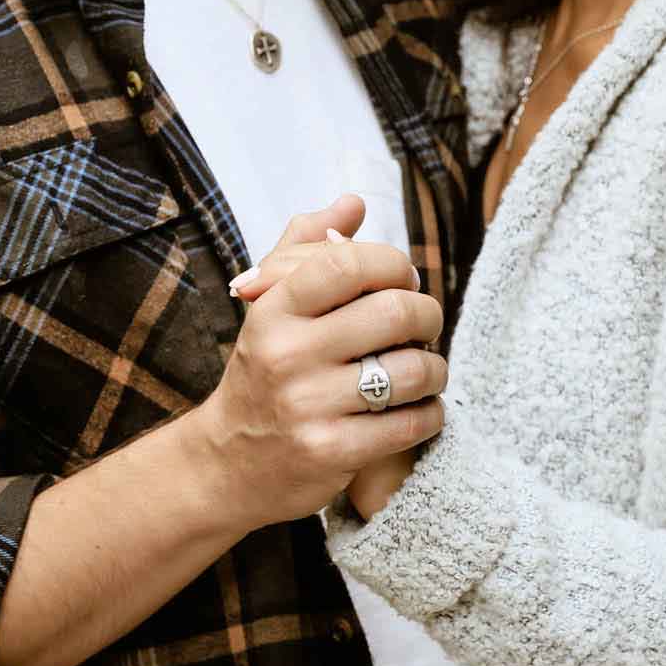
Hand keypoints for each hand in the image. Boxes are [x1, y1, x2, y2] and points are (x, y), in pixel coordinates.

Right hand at [199, 203, 446, 532]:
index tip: (403, 278)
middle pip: (395, 312)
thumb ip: (306, 246)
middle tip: (425, 324)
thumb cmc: (264, 369)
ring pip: (413, 370)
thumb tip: (352, 203)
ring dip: (435, 368)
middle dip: (428, 314)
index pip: (349, 263)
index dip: (393, 263)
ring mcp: (308, 406)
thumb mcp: (270, 303)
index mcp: (274, 309)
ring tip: (426, 369)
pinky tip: (420, 408)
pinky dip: (430, 413)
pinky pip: (410, 423)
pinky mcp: (331, 452)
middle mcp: (287, 354)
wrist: (230, 462)